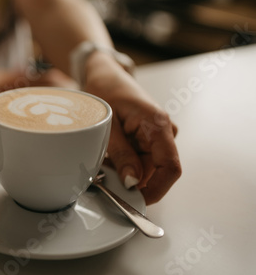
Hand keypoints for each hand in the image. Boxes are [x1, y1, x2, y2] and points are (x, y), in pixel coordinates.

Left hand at [85, 57, 181, 204]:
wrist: (105, 75)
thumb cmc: (106, 90)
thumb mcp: (107, 124)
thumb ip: (121, 154)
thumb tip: (133, 182)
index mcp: (157, 125)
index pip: (170, 167)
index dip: (156, 189)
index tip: (136, 200)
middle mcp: (163, 131)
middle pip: (155, 171)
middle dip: (132, 180)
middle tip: (105, 176)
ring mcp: (158, 135)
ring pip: (146, 168)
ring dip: (126, 170)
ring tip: (104, 156)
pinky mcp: (149, 138)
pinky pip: (141, 160)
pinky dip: (124, 162)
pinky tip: (110, 152)